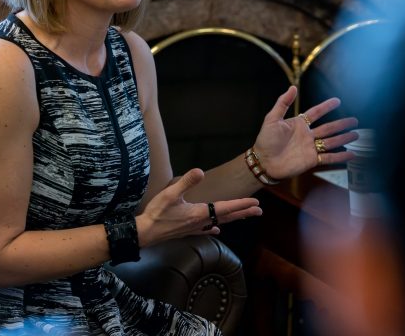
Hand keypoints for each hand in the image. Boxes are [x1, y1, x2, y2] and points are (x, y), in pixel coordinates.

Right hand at [136, 168, 261, 246]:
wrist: (146, 233)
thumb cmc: (157, 213)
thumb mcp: (171, 194)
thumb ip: (186, 182)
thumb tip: (200, 171)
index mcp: (200, 213)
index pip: (226, 208)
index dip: (241, 204)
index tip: (256, 203)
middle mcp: (201, 222)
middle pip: (227, 217)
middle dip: (243, 213)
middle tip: (259, 211)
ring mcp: (195, 228)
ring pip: (219, 223)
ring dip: (233, 219)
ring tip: (243, 217)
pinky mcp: (188, 231)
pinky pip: (207, 229)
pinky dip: (215, 228)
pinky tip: (217, 230)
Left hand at [253, 86, 357, 179]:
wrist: (263, 162)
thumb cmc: (265, 140)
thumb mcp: (272, 119)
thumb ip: (282, 103)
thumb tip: (292, 87)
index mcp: (298, 124)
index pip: (315, 113)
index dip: (326, 107)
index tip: (337, 101)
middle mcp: (307, 135)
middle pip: (328, 128)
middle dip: (342, 124)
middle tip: (355, 120)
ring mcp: (310, 148)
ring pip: (332, 142)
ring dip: (344, 138)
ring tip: (357, 135)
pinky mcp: (312, 161)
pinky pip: (329, 158)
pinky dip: (341, 156)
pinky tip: (352, 155)